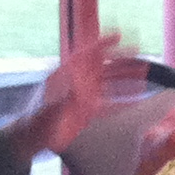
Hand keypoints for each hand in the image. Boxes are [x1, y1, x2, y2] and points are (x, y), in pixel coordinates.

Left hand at [8, 31, 144, 159]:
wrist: (31, 138)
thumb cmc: (34, 122)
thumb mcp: (46, 110)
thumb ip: (61, 99)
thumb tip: (76, 89)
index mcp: (65, 76)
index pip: (86, 55)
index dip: (102, 44)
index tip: (119, 36)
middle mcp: (77, 83)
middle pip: (102, 66)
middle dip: (119, 58)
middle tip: (138, 51)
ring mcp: (84, 97)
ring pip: (110, 84)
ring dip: (126, 78)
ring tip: (144, 72)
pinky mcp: (89, 112)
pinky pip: (111, 104)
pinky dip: (125, 101)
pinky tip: (138, 100)